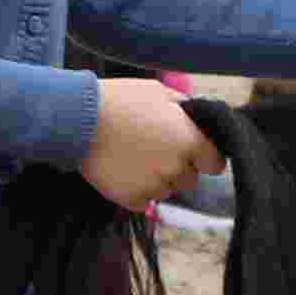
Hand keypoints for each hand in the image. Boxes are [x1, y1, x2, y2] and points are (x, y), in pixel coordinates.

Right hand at [78, 74, 213, 208]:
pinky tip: (123, 170)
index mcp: (190, 141)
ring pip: (166, 190)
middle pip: (190, 179)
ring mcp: (153, 186)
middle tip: (156, 149)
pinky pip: (144, 201)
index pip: (216, 164)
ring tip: (135, 157)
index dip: (206, 157)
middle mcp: (176, 168)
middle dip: (179, 167)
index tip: (194, 152)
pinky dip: (136, 190)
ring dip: (158, 179)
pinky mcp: (130, 198)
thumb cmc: (121, 100)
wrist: (79, 119)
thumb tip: (196, 118)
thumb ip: (185, 108)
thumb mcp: (159, 92)